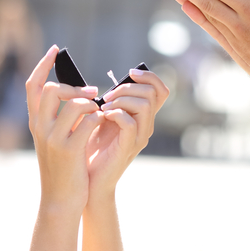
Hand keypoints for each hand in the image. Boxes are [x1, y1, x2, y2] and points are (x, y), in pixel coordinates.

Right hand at [25, 46, 104, 213]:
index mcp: (35, 123)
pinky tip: (104, 124)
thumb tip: (78, 93)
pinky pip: (89, 121)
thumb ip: (59, 118)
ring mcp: (53, 139)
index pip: (32, 86)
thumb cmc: (63, 168)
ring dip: (92, 104)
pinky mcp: (70, 150)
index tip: (55, 50)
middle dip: (74, 87)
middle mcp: (40, 128)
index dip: (42, 65)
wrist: (60, 200)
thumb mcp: (54, 140)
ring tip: (100, 112)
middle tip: (92, 93)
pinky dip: (100, 118)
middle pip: (51, 90)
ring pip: (74, 104)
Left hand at [85, 68, 169, 202]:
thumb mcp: (103, 118)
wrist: (88, 177)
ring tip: (103, 106)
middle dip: (127, 87)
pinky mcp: (129, 147)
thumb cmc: (93, 147)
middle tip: (106, 96)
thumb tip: (110, 83)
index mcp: (143, 117)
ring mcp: (139, 137)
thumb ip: (112, 102)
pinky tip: (102, 116)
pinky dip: (116, 113)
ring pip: (144, 104)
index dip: (149, 76)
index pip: (161, 90)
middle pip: (152, 93)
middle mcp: (146, 126)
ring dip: (121, 99)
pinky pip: (130, 123)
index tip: (129, 73)